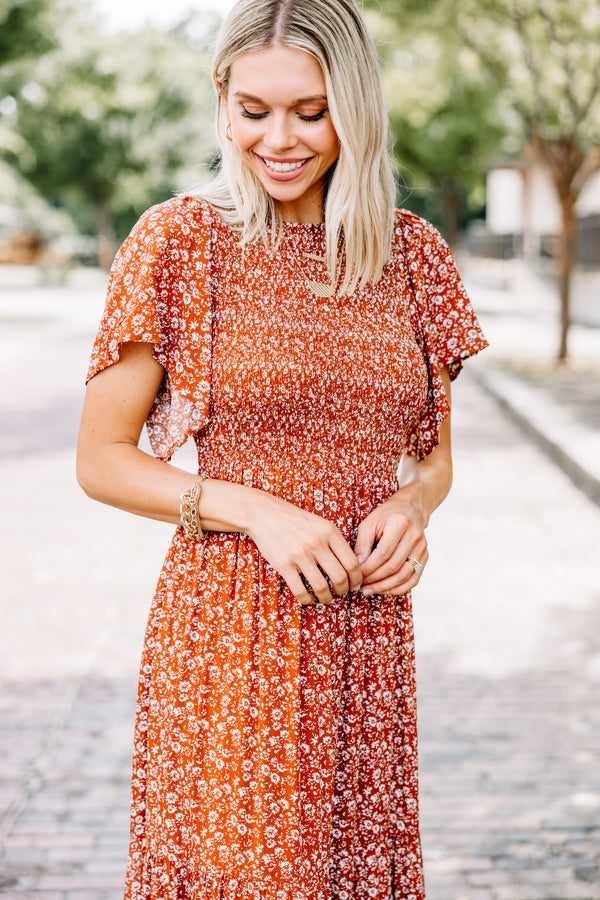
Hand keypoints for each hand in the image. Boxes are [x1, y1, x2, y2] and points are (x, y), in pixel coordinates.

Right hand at [246, 492, 362, 605]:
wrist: (263, 513)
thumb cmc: (294, 519)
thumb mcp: (320, 523)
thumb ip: (335, 541)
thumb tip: (352, 566)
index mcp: (329, 531)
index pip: (352, 562)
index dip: (357, 579)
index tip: (355, 584)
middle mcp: (317, 542)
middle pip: (340, 577)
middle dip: (343, 590)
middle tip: (341, 593)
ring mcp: (300, 554)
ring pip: (321, 587)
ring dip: (326, 598)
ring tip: (325, 597)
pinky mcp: (284, 564)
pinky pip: (300, 591)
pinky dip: (307, 600)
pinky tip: (309, 598)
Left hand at [354, 491, 427, 595]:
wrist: (410, 508)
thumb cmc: (386, 516)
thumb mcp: (369, 523)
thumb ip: (362, 544)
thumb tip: (358, 566)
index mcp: (400, 523)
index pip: (383, 553)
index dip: (369, 568)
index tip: (357, 575)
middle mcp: (415, 535)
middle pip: (394, 566)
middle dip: (375, 579)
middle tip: (361, 586)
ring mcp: (423, 547)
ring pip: (405, 575)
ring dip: (385, 586)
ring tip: (370, 590)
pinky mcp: (425, 556)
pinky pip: (414, 578)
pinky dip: (400, 588)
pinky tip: (385, 590)